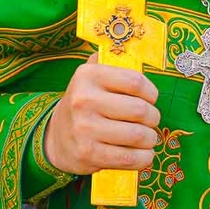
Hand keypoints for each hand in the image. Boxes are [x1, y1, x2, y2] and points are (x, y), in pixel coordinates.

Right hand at [40, 59, 160, 175]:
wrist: (55, 137)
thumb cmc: (84, 104)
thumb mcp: (90, 77)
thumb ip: (111, 61)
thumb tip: (136, 50)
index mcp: (88, 76)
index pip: (136, 82)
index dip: (151, 93)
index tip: (151, 99)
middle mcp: (84, 100)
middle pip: (141, 110)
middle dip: (153, 118)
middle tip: (150, 121)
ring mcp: (85, 129)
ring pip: (138, 135)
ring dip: (151, 139)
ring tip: (147, 138)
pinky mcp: (89, 154)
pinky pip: (129, 158)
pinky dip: (144, 158)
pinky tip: (143, 154)